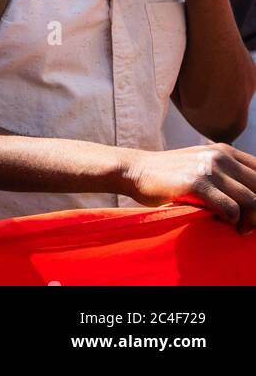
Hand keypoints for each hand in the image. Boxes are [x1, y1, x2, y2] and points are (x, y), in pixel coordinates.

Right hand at [122, 145, 255, 232]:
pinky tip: (222, 222)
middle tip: (249, 226)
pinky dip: (232, 221)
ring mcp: (209, 168)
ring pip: (252, 201)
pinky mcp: (197, 183)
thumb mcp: (201, 164)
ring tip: (239, 229)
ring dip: (250, 221)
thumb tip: (250, 198)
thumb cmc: (168, 175)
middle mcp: (221, 156)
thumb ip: (225, 172)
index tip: (253, 212)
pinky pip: (231, 209)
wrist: (134, 170)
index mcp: (225, 151)